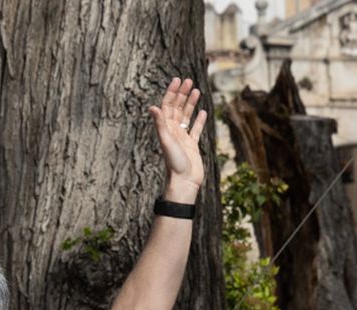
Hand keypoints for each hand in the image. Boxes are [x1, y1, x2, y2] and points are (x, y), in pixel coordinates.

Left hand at [149, 77, 204, 200]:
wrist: (184, 182)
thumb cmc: (174, 163)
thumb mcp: (167, 141)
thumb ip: (160, 124)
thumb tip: (152, 107)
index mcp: (166, 129)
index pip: (167, 106)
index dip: (172, 92)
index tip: (178, 79)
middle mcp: (173, 132)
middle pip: (177, 108)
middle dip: (182, 94)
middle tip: (189, 80)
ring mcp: (183, 138)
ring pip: (186, 116)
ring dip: (191, 104)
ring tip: (197, 90)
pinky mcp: (192, 146)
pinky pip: (196, 130)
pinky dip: (199, 121)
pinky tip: (203, 112)